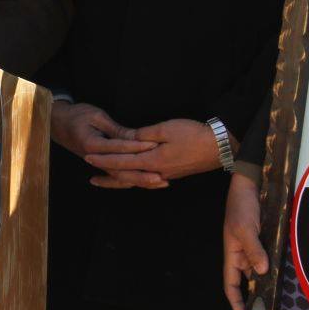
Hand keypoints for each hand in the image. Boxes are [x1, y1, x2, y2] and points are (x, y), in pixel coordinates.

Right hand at [50, 102, 161, 187]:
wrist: (57, 123)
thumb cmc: (77, 116)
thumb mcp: (96, 116)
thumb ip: (115, 129)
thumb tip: (134, 135)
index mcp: (93, 145)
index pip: (119, 147)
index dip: (137, 146)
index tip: (154, 145)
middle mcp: (95, 159)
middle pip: (121, 171)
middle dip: (142, 175)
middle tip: (161, 176)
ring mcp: (98, 164)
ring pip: (121, 178)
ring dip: (140, 181)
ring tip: (160, 183)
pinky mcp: (101, 165)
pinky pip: (118, 177)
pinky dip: (133, 181)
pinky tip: (147, 183)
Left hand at [84, 118, 223, 186]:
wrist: (220, 146)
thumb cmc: (194, 134)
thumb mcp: (166, 128)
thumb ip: (143, 135)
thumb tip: (127, 139)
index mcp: (153, 161)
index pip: (122, 162)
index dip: (104, 160)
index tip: (88, 158)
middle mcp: (157, 172)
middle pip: (126, 177)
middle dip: (107, 176)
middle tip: (90, 177)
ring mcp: (166, 175)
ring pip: (137, 181)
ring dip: (120, 181)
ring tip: (106, 181)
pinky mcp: (173, 174)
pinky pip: (147, 179)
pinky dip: (135, 180)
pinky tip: (132, 179)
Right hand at [223, 172, 267, 309]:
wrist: (250, 184)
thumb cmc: (241, 206)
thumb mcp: (245, 228)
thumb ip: (254, 250)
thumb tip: (262, 271)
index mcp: (232, 254)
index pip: (231, 284)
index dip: (236, 302)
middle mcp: (243, 255)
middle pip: (248, 281)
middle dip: (256, 296)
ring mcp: (256, 248)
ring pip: (261, 271)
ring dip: (268, 282)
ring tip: (279, 299)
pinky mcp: (267, 241)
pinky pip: (270, 258)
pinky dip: (276, 268)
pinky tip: (286, 276)